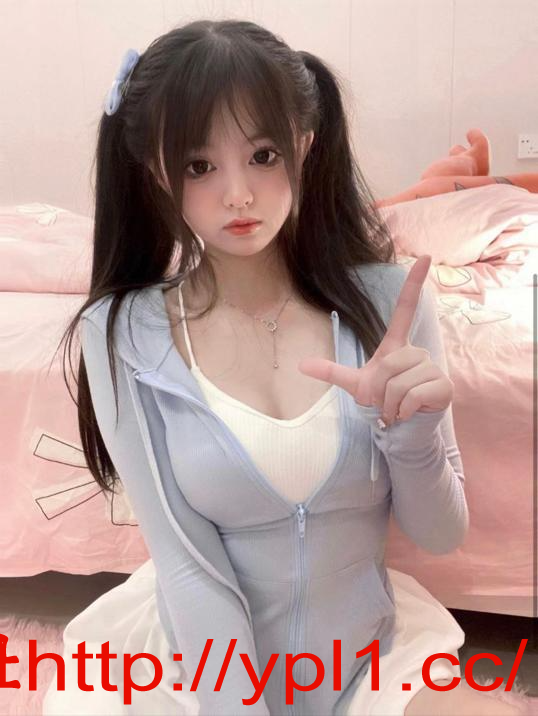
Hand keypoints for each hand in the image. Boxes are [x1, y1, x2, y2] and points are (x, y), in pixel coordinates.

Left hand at [297, 255, 453, 426]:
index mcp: (397, 346)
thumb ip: (332, 372)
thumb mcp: (356, 384)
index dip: (414, 284)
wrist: (402, 425)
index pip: (405, 310)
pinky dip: (403, 410)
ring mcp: (433, 368)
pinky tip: (408, 413)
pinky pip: (412, 395)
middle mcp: (417, 352)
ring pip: (399, 384)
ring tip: (396, 408)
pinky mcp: (444, 386)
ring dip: (390, 403)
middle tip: (385, 401)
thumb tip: (301, 364)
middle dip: (380, 389)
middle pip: (389, 364)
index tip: (424, 257)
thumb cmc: (382, 400)